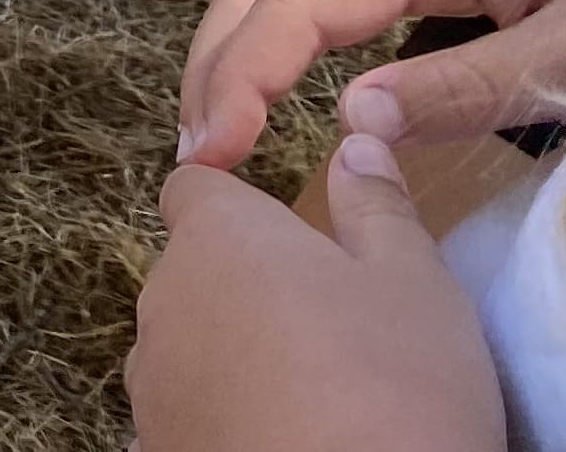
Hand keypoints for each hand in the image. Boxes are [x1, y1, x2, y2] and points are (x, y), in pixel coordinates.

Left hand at [125, 138, 505, 451]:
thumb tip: (356, 144)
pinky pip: (185, 418)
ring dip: (230, 359)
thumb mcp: (416, 285)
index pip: (194, 187)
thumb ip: (379, 207)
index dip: (236, 202)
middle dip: (244, 288)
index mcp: (217, 237)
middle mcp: (162, 300)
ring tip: (312, 398)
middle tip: (328, 331)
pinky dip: (221, 424)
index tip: (286, 236)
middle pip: (192, 270)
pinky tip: (277, 441)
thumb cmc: (391, 389)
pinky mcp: (151, 446)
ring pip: (186, 347)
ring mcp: (149, 382)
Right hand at [176, 0, 565, 170]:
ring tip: (211, 127)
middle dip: (213, 64)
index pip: (293, 5)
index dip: (240, 80)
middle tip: (191, 157)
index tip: (209, 158)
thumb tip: (346, 122)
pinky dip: (274, 33)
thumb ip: (465, 87)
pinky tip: (269, 81)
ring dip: (234, 47)